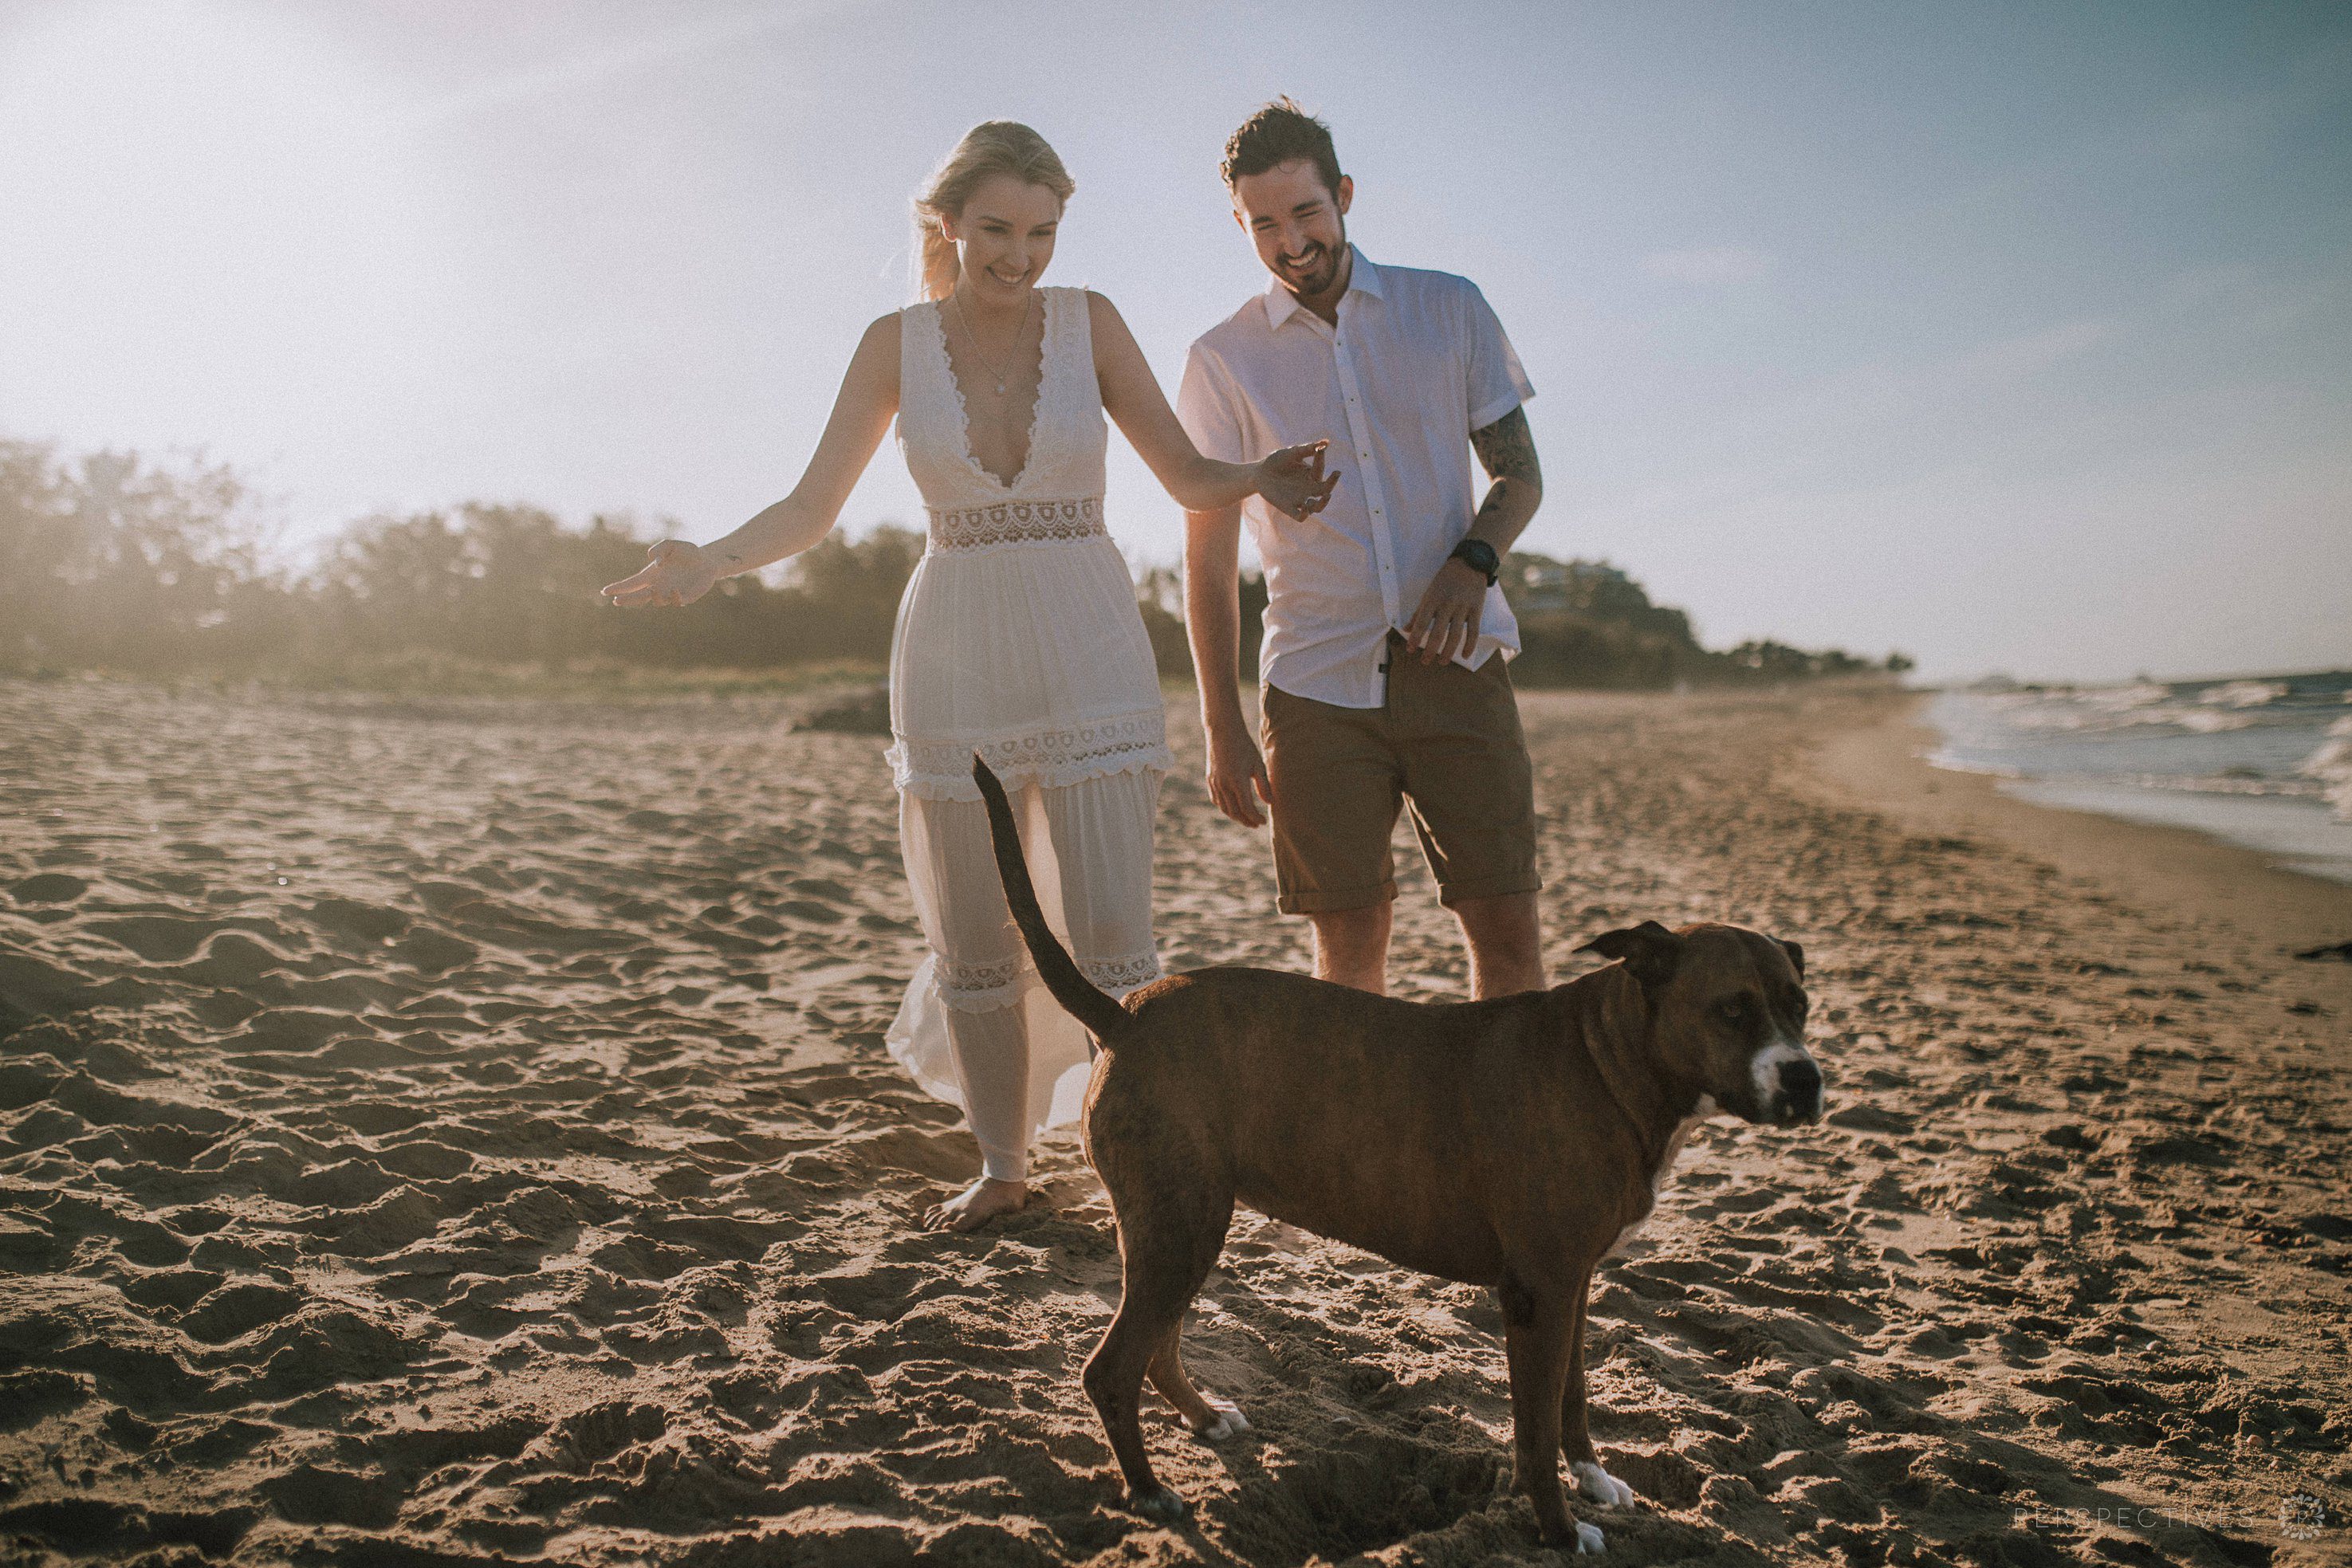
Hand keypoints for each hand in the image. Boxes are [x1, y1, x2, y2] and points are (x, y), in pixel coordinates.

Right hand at [602, 540, 721, 608]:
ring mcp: (670, 593)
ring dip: (654, 597)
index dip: (618, 587)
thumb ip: (660, 549)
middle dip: (627, 599)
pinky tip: (675, 590)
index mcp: (651, 575)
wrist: (707, 560)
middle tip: (616, 601)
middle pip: (638, 596)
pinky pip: (675, 602)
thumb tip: (654, 562)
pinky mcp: (684, 598)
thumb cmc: (687, 552)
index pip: (631, 583)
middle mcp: (658, 586)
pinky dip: (673, 598)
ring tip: (653, 592)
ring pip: (657, 601)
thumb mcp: (672, 545)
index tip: (604, 592)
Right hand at [1204, 720, 1273, 828]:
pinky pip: (1216, 800)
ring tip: (1246, 818)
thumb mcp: (1258, 764)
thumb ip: (1264, 785)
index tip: (1264, 821)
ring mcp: (1214, 783)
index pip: (1247, 809)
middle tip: (1256, 824)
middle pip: (1235, 812)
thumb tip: (1270, 803)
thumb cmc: (1244, 746)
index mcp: (1238, 781)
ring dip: (1235, 816)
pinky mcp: (1210, 780)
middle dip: (1246, 821)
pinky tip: (1233, 807)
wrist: (1223, 731)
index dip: (1256, 818)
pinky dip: (1225, 807)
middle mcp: (1224, 785)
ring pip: (1224, 808)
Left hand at [1255, 441, 1339, 521]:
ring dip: (1323, 503)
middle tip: (1337, 473)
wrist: (1259, 473)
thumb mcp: (1292, 453)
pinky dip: (1303, 514)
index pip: (1320, 469)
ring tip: (1326, 495)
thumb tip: (1326, 442)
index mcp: (1311, 475)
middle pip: (1326, 490)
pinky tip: (1304, 508)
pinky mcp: (1289, 508)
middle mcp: (1309, 489)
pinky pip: (1300, 516)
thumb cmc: (1277, 461)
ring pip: (1317, 507)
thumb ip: (1308, 449)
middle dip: (1332, 482)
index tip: (1319, 450)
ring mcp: (1300, 499)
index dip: (1321, 460)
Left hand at [1404, 558, 1488, 664]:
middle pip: (1438, 633)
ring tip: (1442, 662)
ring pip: (1455, 635)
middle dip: (1430, 650)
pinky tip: (1465, 656)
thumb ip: (1418, 612)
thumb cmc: (1445, 579)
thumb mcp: (1429, 592)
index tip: (1410, 650)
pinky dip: (1470, 645)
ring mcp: (1463, 607)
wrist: (1470, 563)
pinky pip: (1474, 631)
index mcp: (1433, 599)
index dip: (1415, 638)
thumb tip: (1406, 629)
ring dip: (1448, 652)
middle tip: (1425, 662)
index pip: (1421, 623)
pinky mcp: (1477, 609)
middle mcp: (1447, 604)